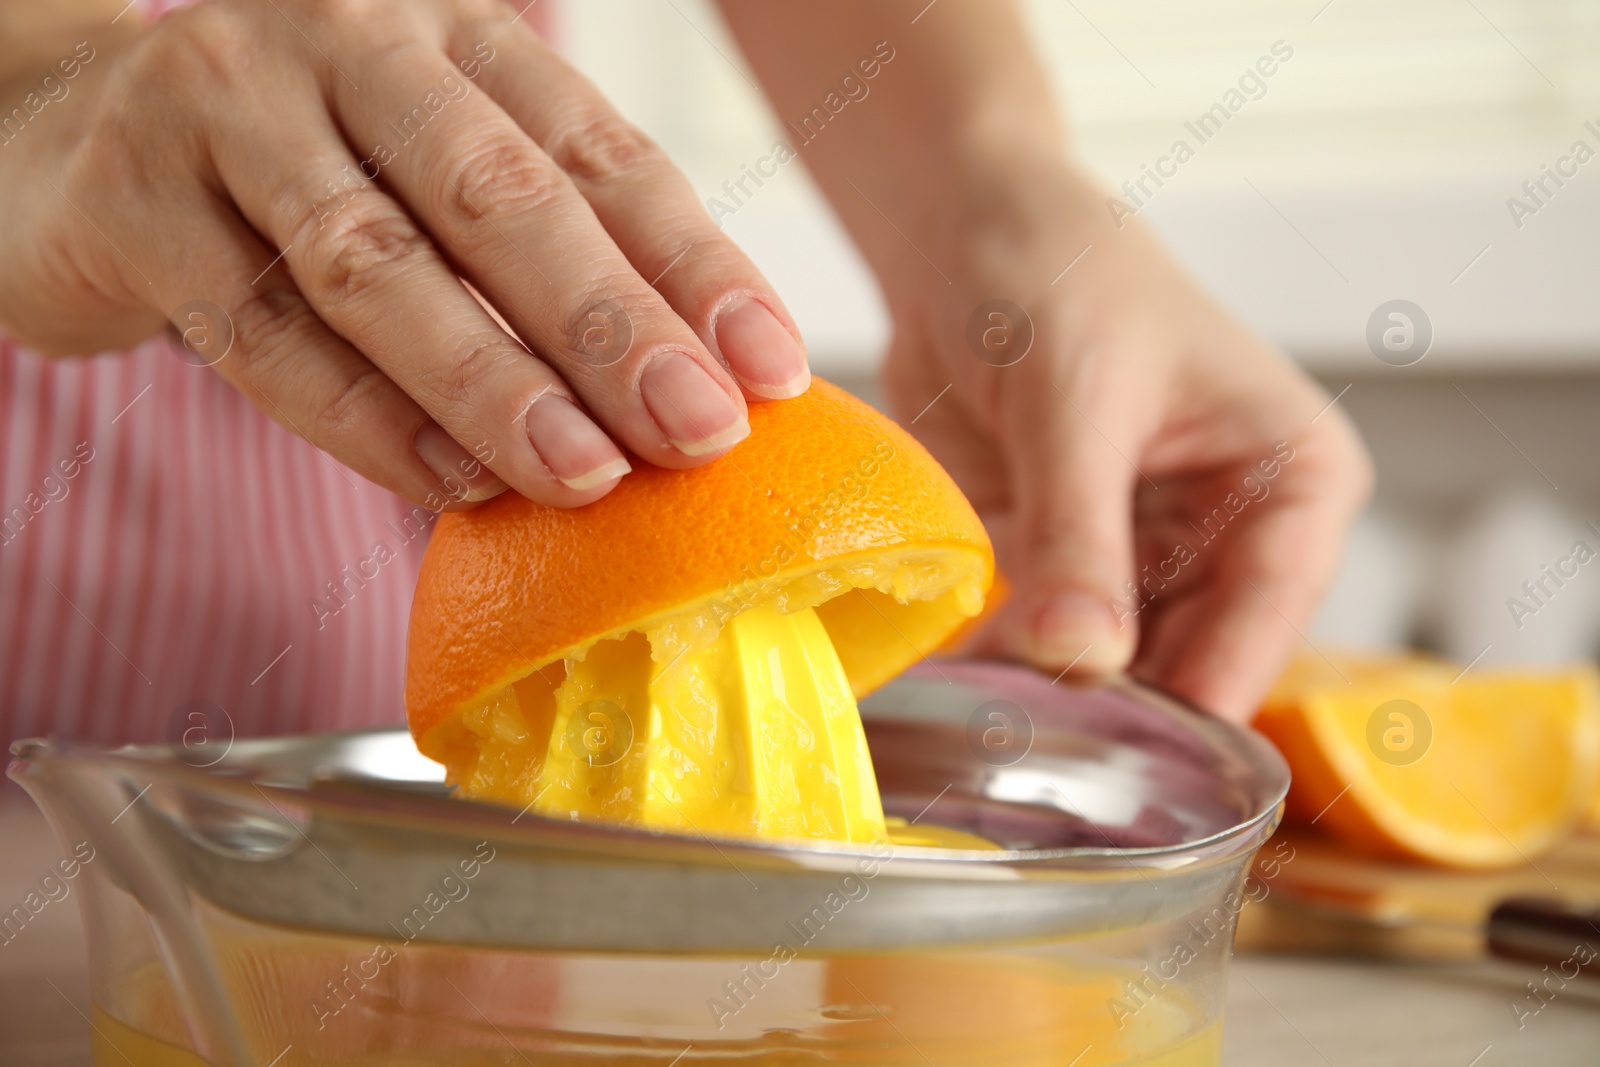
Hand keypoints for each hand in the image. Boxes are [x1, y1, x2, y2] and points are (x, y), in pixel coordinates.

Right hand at [0, 0, 809, 510]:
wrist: (66, 142)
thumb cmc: (295, 181)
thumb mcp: (430, 182)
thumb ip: (535, 259)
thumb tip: (682, 397)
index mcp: (456, 39)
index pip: (602, 155)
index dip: (696, 267)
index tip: (773, 372)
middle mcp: (353, 46)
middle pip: (501, 196)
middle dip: (611, 325)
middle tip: (699, 429)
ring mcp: (231, 107)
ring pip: (381, 264)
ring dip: (496, 382)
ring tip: (587, 473)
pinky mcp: (133, 197)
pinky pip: (265, 329)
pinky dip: (366, 418)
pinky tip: (452, 481)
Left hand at [882, 163, 1370, 721]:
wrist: (962, 231)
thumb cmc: (1054, 271)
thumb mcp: (1074, 400)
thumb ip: (1079, 533)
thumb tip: (1083, 660)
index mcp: (1291, 476)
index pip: (1271, 610)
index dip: (1210, 688)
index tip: (1141, 760)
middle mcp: (1234, 529)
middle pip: (1196, 654)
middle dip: (1122, 708)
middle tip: (1042, 755)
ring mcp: (1150, 553)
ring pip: (1120, 664)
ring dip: (1057, 697)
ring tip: (991, 731)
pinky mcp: (1072, 561)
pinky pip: (1050, 639)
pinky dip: (1008, 666)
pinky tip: (960, 692)